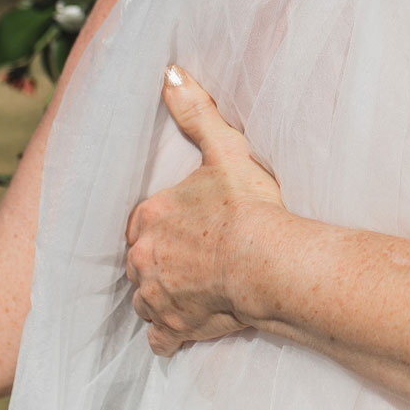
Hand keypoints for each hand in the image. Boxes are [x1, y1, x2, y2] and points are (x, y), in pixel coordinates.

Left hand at [124, 66, 286, 355]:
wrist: (267, 262)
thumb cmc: (248, 208)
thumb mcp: (226, 152)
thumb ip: (196, 113)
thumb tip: (170, 72)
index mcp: (150, 217)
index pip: (145, 223)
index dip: (166, 226)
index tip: (188, 228)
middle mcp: (143, 258)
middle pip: (142, 261)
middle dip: (160, 261)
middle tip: (192, 259)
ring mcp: (155, 296)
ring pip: (146, 297)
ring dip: (162, 295)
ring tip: (191, 290)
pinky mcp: (172, 328)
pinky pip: (160, 337)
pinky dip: (169, 334)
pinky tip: (185, 329)